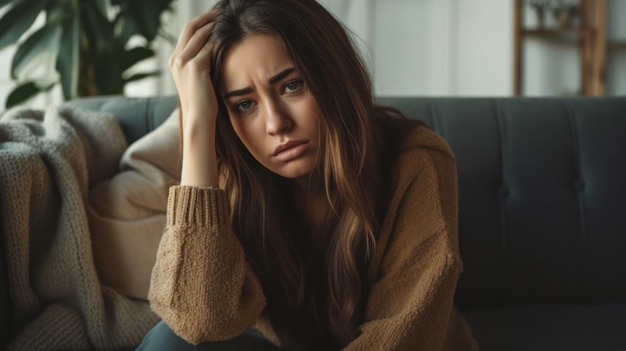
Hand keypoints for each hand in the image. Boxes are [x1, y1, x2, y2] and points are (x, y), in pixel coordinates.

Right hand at [169, 10, 218, 130]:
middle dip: (205, 18)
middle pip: (190, 28)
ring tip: (225, 21)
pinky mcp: (194, 67)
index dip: (200, 22)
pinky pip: (208, 47)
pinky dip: (217, 41)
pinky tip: (227, 38)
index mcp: (174, 61)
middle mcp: (175, 59)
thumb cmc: (202, 102)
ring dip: (213, 26)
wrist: (198, 118)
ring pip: (199, 35)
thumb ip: (201, 62)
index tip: (213, 17)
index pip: (186, 33)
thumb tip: (214, 47)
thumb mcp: (198, 78)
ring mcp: (183, 62)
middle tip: (219, 12)